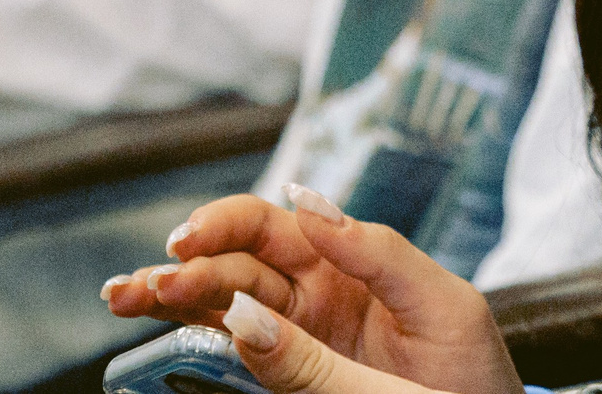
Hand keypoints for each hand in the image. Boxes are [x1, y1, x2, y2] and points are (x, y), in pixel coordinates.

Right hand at [102, 185, 522, 393]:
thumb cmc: (477, 380)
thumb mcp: (438, 318)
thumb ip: (361, 284)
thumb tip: (278, 248)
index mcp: (367, 259)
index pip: (291, 222)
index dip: (237, 223)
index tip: (193, 240)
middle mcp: (329, 285)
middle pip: (248, 254)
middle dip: (196, 257)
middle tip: (156, 277)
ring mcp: (308, 324)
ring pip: (229, 292)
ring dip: (176, 287)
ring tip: (123, 294)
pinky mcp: (294, 363)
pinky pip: (234, 336)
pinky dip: (189, 324)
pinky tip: (144, 313)